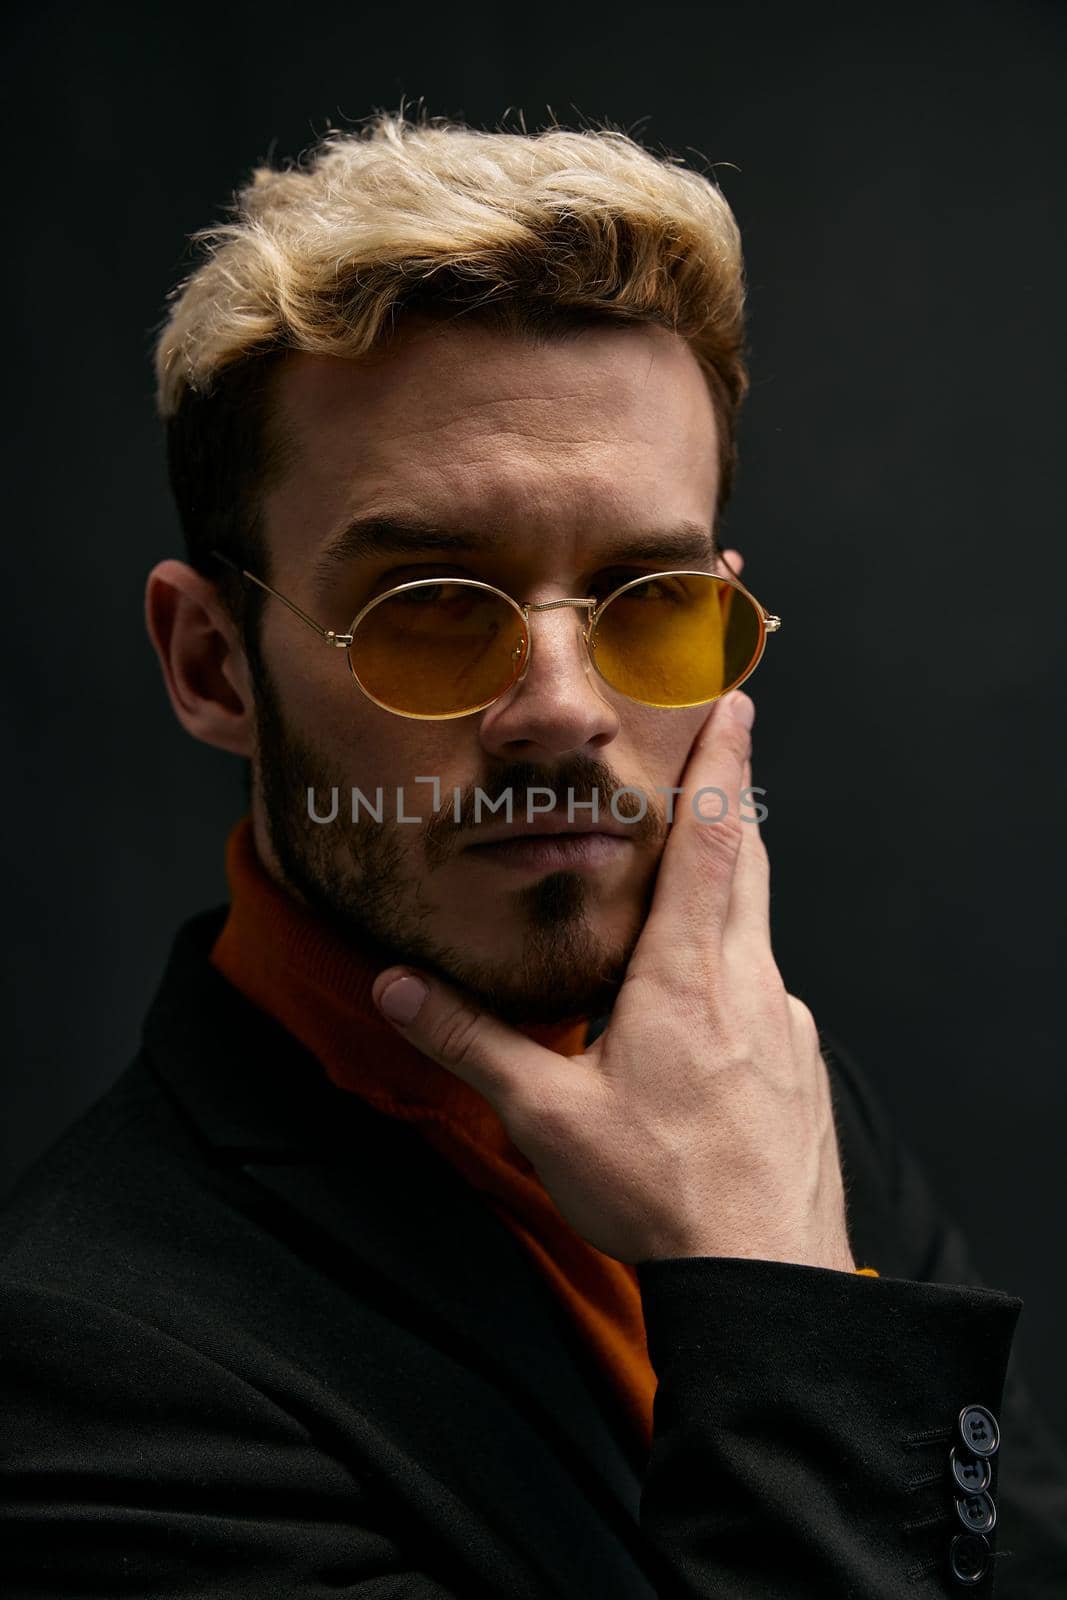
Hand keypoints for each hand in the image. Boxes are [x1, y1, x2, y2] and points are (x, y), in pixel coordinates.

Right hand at [371, 690, 855, 1271]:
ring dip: (734, 882)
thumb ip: (471, 1043)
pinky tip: (707, 1004)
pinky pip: (767, 987)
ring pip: (759, 926)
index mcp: (686, 976)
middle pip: (747, 864)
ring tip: (700, 870)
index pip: (712, 842)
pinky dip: (739, 959)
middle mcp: (747, 983)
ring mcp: (783, 1025)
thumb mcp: (547, 1117)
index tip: (735, 704)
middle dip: (733, 799)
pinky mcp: (799, 1065)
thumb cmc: (660, 1194)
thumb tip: (394, 989)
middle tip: (724, 749)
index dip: (721, 766)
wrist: (764, 1275)